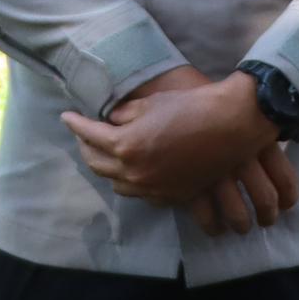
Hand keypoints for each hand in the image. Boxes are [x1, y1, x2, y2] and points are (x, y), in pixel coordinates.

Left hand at [60, 65, 298, 233]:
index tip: (66, 116)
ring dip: (107, 167)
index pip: (89, 136)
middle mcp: (136, 172)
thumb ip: (125, 115)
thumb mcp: (151, 104)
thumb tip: (111, 120)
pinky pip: (141, 193)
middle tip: (83, 135)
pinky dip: (131, 181)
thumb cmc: (192, 107)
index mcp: (127, 146)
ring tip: (105, 153)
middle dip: (86, 148)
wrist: (232, 126)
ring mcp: (155, 188)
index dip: (75, 124)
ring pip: (118, 184)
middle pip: (98, 164)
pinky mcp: (173, 195)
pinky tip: (133, 169)